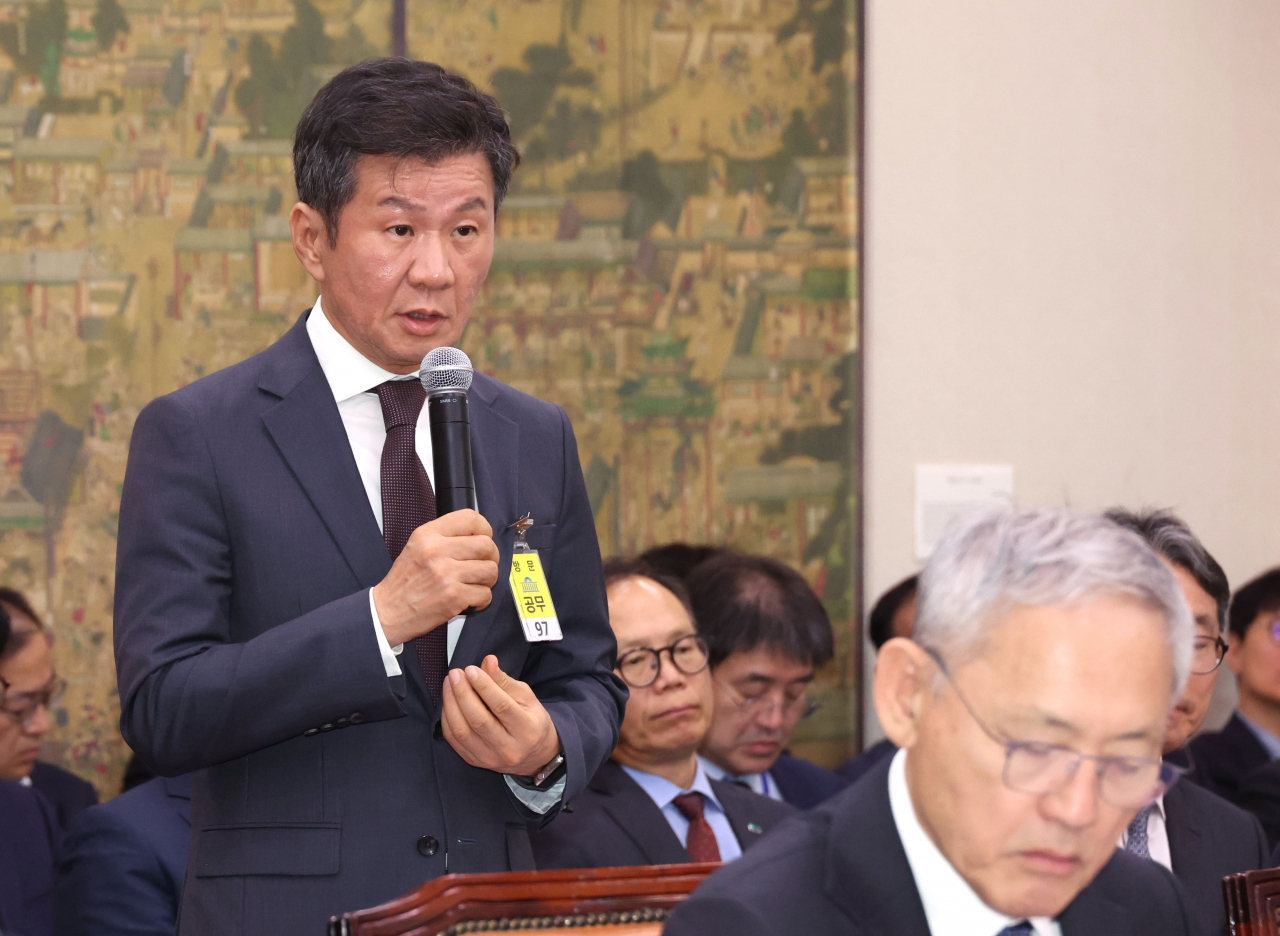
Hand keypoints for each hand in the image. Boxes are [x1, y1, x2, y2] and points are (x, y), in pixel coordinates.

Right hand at [371, 510, 499, 646]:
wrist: (387, 611)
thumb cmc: (405, 582)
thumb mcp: (417, 546)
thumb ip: (444, 536)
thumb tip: (478, 534)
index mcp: (428, 535)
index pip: (471, 518)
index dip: (485, 529)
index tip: (484, 539)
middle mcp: (437, 551)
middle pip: (487, 545)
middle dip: (491, 558)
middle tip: (482, 566)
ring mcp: (446, 574)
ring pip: (490, 570)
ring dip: (488, 580)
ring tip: (475, 584)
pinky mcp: (454, 597)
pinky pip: (485, 594)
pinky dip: (481, 600)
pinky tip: (469, 600)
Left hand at [441, 654, 560, 776]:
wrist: (534, 755)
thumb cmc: (531, 720)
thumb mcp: (526, 697)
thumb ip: (504, 681)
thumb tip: (488, 661)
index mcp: (527, 730)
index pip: (502, 707)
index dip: (484, 686)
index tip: (471, 669)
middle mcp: (508, 749)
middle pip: (479, 720)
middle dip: (463, 694)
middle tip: (455, 674)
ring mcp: (490, 758)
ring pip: (462, 731)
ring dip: (451, 704)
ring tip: (449, 684)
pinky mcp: (475, 762)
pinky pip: (454, 740)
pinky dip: (448, 718)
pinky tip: (448, 701)